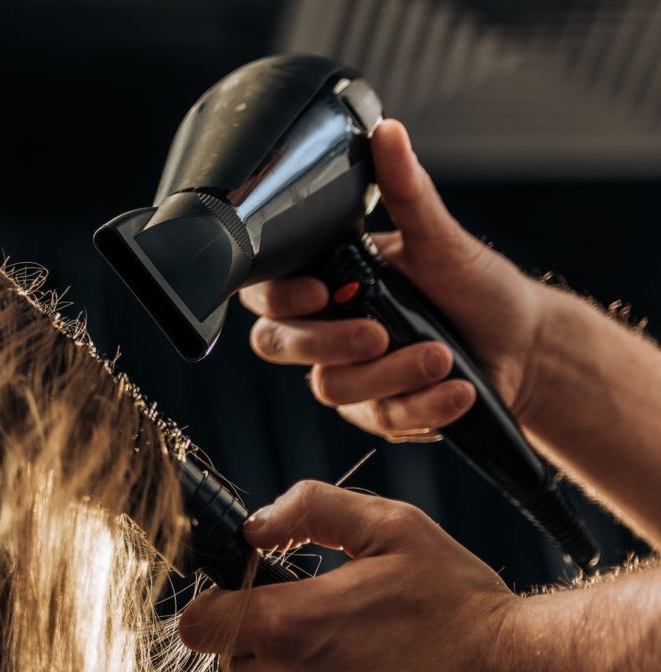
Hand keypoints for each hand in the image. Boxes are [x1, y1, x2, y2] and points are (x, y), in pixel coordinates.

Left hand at [175, 480, 547, 671]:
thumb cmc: (463, 605)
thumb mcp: (395, 529)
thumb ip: (312, 511)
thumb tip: (254, 524)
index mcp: (287, 626)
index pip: (197, 624)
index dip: (219, 608)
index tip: (252, 600)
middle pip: (237, 663)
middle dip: (269, 643)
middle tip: (335, 628)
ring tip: (378, 665)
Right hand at [240, 118, 550, 443]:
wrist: (526, 345)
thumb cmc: (479, 287)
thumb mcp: (442, 238)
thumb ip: (405, 191)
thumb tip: (386, 130)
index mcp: (329, 280)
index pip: (267, 292)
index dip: (280, 298)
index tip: (323, 294)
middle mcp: (327, 329)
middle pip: (278, 345)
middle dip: (327, 344)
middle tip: (380, 334)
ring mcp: (349, 374)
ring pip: (332, 388)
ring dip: (393, 376)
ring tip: (444, 359)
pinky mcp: (377, 412)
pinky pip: (379, 420)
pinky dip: (422, 407)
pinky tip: (457, 389)